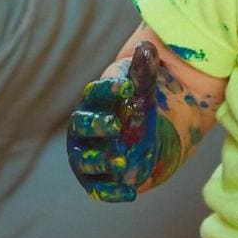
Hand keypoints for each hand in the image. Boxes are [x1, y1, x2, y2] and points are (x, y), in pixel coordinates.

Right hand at [66, 42, 179, 202]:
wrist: (155, 133)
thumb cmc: (143, 104)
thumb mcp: (146, 88)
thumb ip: (144, 71)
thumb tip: (145, 46)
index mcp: (95, 101)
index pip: (95, 93)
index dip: (107, 90)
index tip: (126, 88)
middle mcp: (86, 128)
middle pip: (81, 126)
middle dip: (96, 126)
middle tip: (116, 126)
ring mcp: (91, 154)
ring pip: (85, 159)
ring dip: (100, 161)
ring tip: (122, 164)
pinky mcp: (101, 179)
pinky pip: (99, 188)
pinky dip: (112, 191)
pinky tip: (132, 192)